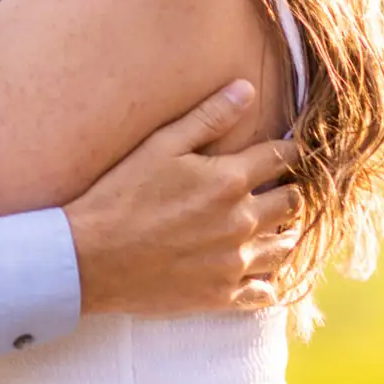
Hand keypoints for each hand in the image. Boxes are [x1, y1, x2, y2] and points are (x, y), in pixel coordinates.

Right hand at [63, 81, 303, 315]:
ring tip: (274, 228)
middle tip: (279, 189)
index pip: (283, 157)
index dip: (290, 150)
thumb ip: (209, 117)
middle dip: (290, 192)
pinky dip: (268, 281)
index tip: (288, 151)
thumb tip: (248, 88)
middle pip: (293, 203)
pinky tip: (259, 272)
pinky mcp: (222, 295)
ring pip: (285, 247)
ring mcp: (234, 262)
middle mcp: (241, 222)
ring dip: (284, 234)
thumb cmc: (121, 195)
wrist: (91, 258)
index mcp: (229, 180)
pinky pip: (265, 292)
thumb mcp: (160, 145)